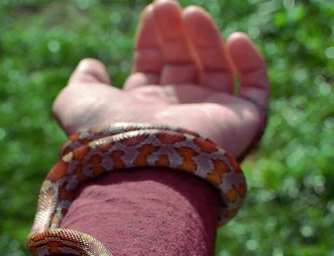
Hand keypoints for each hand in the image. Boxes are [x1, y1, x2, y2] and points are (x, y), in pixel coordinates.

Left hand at [52, 0, 269, 158]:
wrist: (144, 163)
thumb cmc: (108, 133)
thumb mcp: (78, 102)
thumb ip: (82, 82)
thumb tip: (91, 65)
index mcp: (144, 108)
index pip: (154, 65)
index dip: (153, 38)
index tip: (153, 11)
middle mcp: (178, 111)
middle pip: (183, 62)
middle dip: (176, 32)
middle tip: (168, 6)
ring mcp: (211, 116)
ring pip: (217, 69)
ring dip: (207, 38)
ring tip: (193, 14)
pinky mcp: (242, 122)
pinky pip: (256, 90)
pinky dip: (251, 62)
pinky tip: (236, 40)